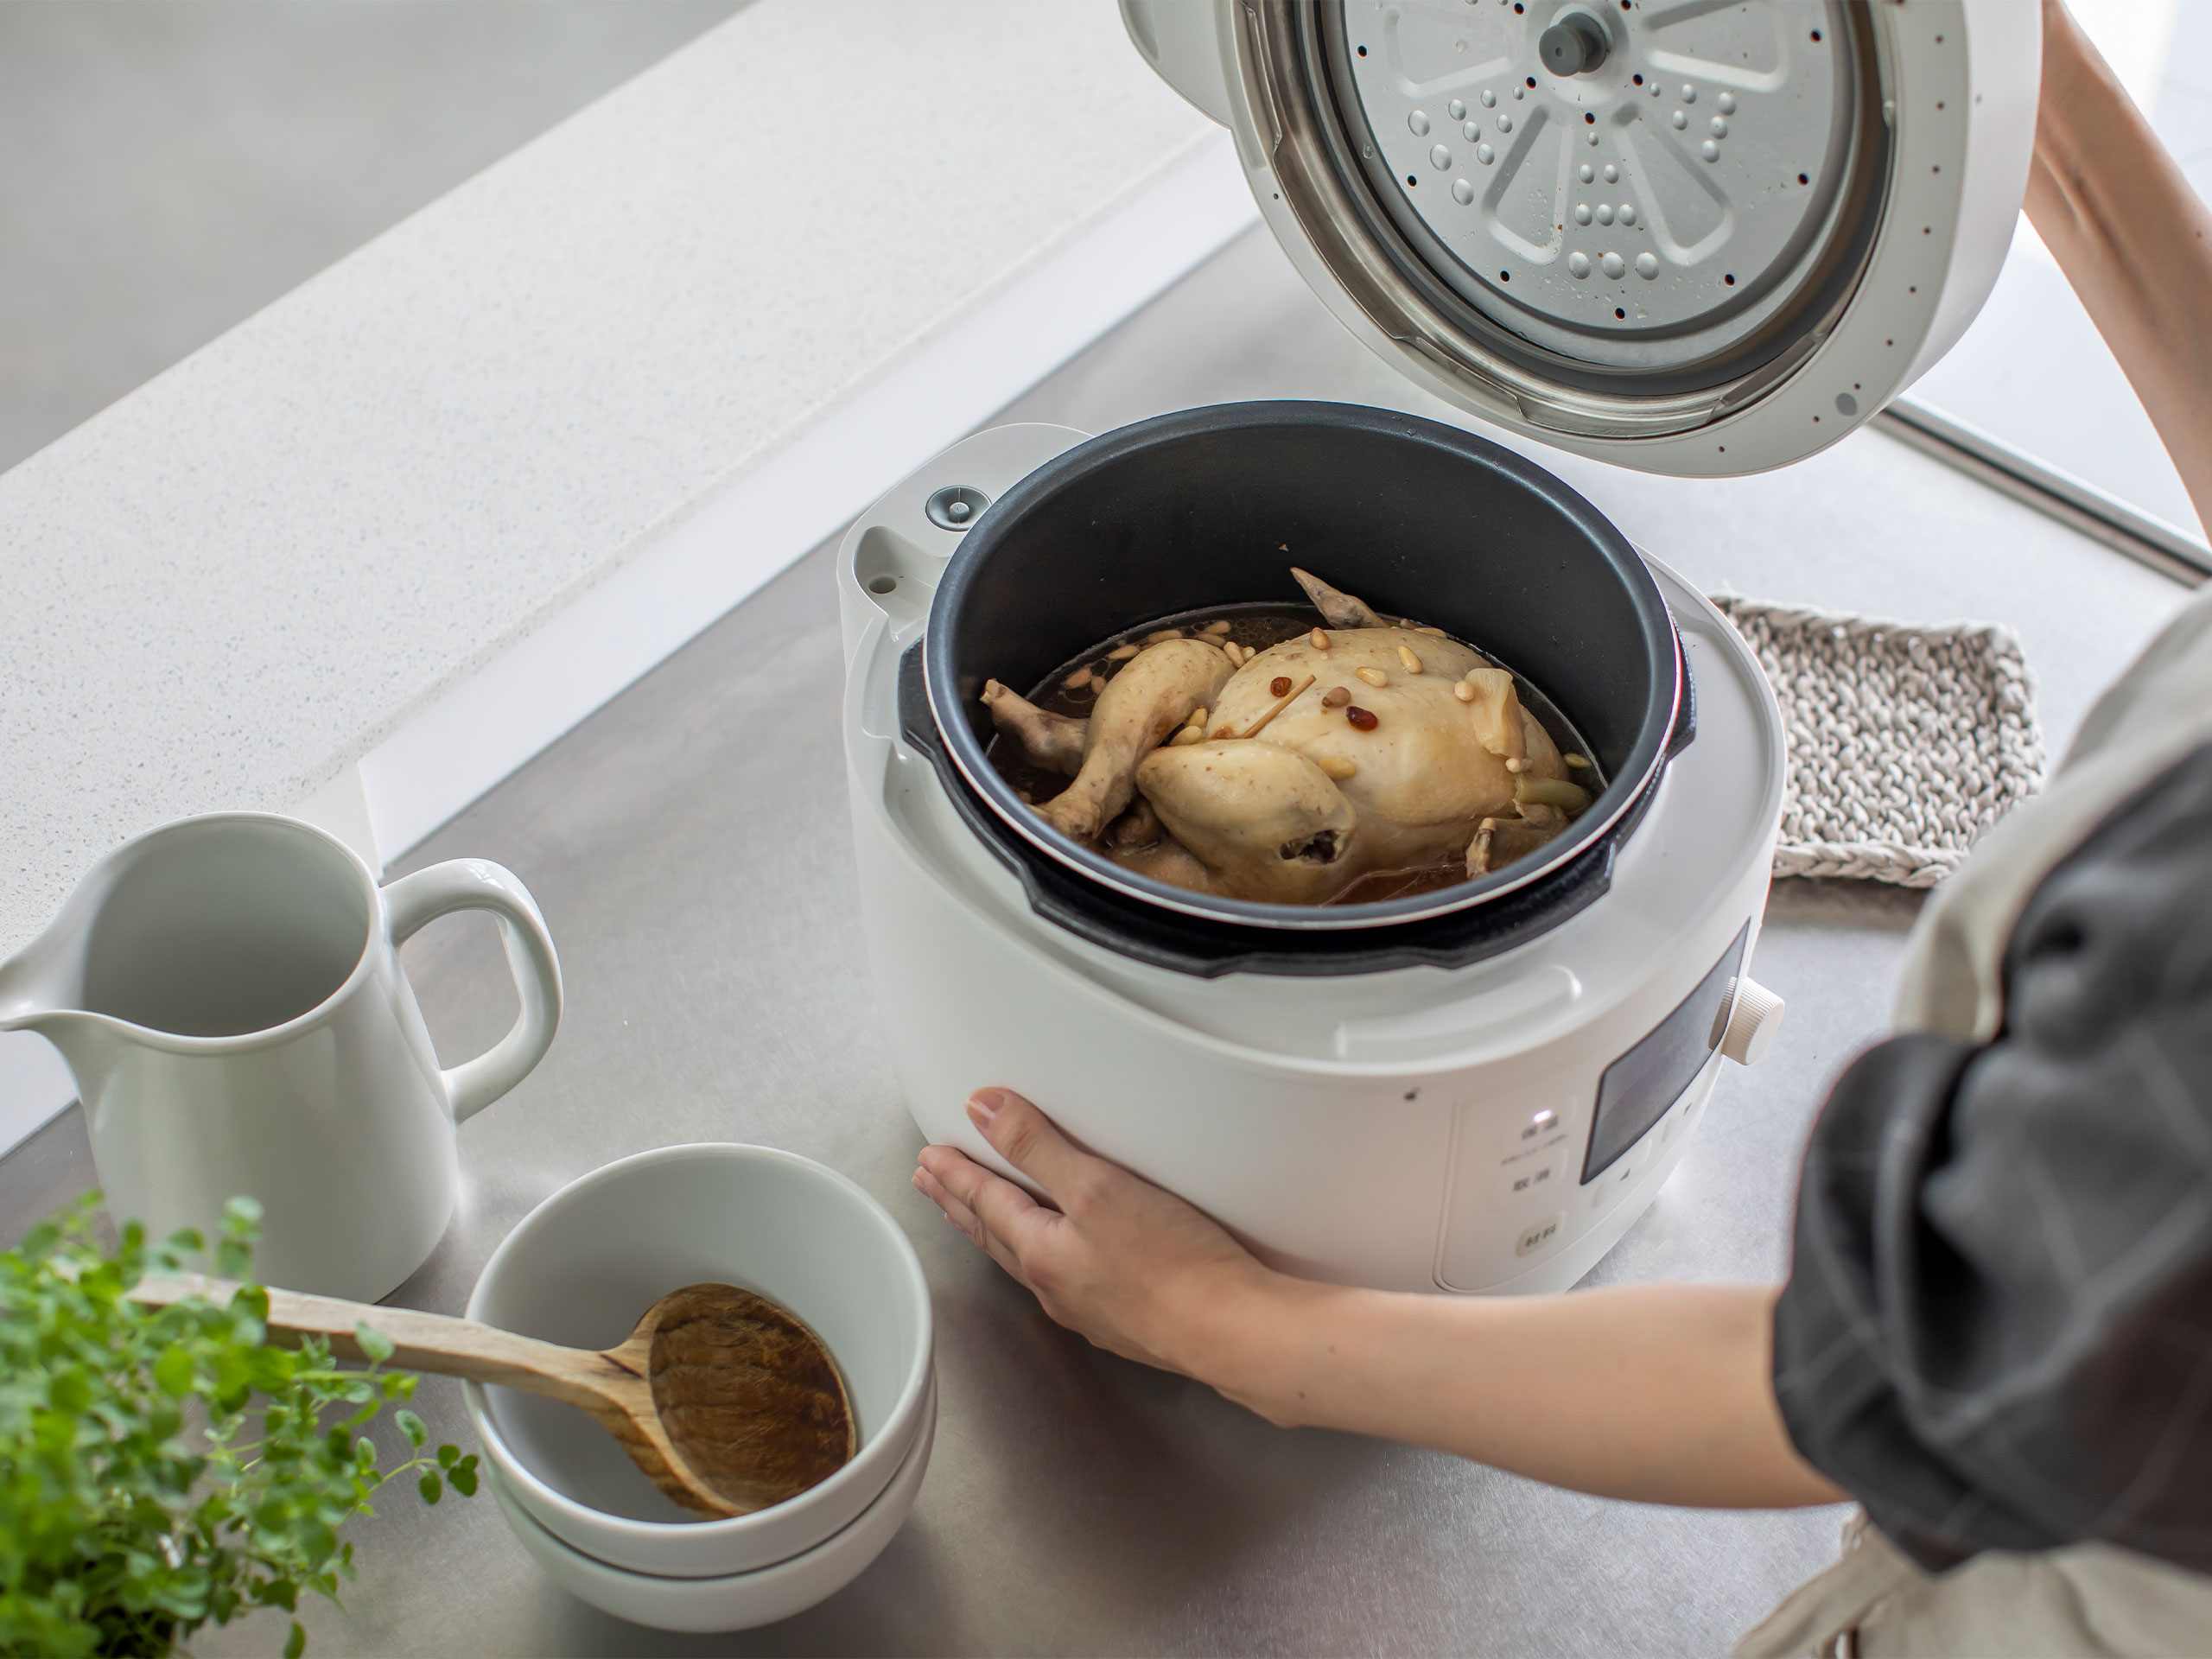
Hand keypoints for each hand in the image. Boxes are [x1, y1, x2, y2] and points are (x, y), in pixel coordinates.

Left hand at [912, 1088, 1272, 1375]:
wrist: (1233, 1331)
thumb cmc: (1173, 1265)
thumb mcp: (1096, 1188)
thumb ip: (1037, 1148)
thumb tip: (984, 1111)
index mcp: (1042, 1252)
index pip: (986, 1202)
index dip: (956, 1174)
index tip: (930, 1159)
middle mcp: (1057, 1286)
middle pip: (995, 1236)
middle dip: (962, 1206)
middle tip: (934, 1187)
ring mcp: (1089, 1307)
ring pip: (1026, 1260)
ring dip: (997, 1231)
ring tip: (981, 1217)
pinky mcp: (1124, 1318)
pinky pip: (1063, 1278)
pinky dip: (1042, 1255)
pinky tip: (1059, 1256)